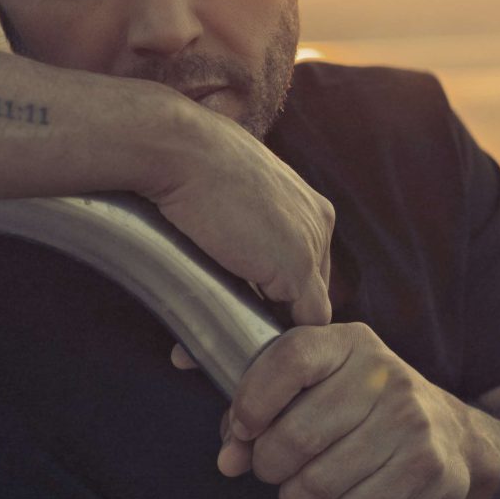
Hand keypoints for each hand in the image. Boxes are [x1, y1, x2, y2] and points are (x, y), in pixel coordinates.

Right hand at [148, 105, 332, 326]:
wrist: (179, 148)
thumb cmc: (189, 159)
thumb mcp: (231, 185)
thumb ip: (244, 218)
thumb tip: (223, 245)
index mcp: (308, 203)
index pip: (304, 265)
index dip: (271, 293)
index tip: (235, 308)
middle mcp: (320, 222)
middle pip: (307, 290)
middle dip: (268, 317)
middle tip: (223, 336)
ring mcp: (312, 245)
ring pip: (304, 312)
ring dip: (265, 333)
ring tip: (219, 347)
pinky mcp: (296, 268)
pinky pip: (301, 324)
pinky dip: (273, 344)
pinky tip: (232, 350)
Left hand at [207, 323, 477, 498]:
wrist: (449, 432)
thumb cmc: (366, 406)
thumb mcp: (321, 385)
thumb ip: (265, 407)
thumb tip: (229, 456)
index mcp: (349, 342)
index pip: (292, 358)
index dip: (254, 399)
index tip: (241, 430)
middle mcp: (383, 373)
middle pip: (299, 432)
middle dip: (269, 464)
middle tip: (270, 469)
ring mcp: (409, 419)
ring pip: (322, 479)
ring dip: (295, 497)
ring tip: (297, 492)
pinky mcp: (424, 464)